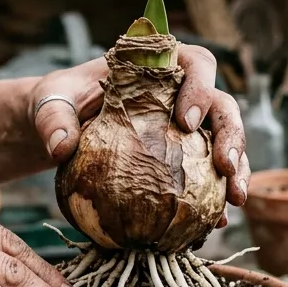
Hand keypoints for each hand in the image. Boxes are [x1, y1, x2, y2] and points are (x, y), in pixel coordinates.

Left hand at [29, 44, 250, 205]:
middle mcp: (182, 93)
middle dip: (232, 135)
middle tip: (225, 166)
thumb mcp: (50, 103)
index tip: (186, 121)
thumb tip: (61, 147)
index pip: (195, 64)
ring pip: (226, 141)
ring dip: (237, 170)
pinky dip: (215, 197)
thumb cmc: (59, 103)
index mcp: (158, 67)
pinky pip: (209, 175)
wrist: (59, 129)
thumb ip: (54, 118)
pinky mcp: (184, 158)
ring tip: (235, 201)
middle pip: (223, 105)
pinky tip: (216, 222)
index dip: (200, 88)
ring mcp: (188, 128)